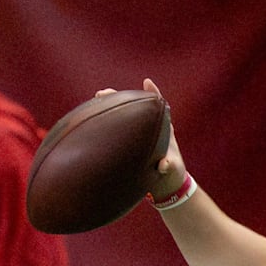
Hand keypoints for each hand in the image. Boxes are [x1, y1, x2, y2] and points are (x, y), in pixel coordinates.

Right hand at [95, 78, 187, 197]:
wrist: (167, 184)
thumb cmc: (171, 174)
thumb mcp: (171, 169)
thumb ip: (168, 165)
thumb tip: (164, 164)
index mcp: (163, 131)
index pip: (159, 108)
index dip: (153, 93)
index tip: (147, 82)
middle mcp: (151, 129)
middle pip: (136, 107)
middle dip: (121, 97)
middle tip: (102, 93)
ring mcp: (140, 134)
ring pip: (125, 116)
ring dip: (112, 105)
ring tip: (97, 97)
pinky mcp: (131, 143)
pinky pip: (119, 127)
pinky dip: (108, 120)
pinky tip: (93, 116)